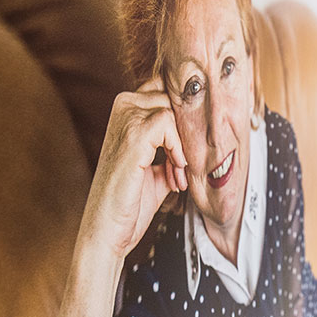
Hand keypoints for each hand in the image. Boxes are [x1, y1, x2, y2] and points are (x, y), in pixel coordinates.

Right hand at [79, 77, 187, 258]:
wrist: (109, 229)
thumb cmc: (131, 200)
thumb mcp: (160, 165)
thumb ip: (176, 144)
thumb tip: (207, 131)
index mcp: (129, 108)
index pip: (171, 88)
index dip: (189, 112)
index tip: (193, 145)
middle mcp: (125, 105)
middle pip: (177, 96)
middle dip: (187, 131)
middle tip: (181, 168)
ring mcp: (126, 116)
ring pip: (175, 109)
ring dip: (183, 145)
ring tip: (176, 174)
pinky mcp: (133, 133)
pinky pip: (168, 123)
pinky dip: (178, 149)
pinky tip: (174, 171)